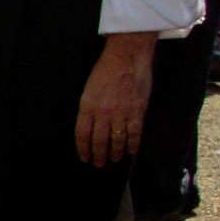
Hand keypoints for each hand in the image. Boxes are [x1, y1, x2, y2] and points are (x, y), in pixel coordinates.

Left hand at [75, 33, 154, 166]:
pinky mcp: (137, 111)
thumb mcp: (88, 89)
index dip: (83, 148)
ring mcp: (121, 113)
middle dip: (98, 155)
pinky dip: (132, 145)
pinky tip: (131, 151)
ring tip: (113, 160)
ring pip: (117, 140)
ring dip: (114, 153)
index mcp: (87, 106)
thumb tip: (90, 125)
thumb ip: (89, 108)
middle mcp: (103, 113)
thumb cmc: (106, 70)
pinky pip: (135, 134)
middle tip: (99, 164)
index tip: (84, 157)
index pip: (82, 134)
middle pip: (99, 141)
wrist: (127, 56)